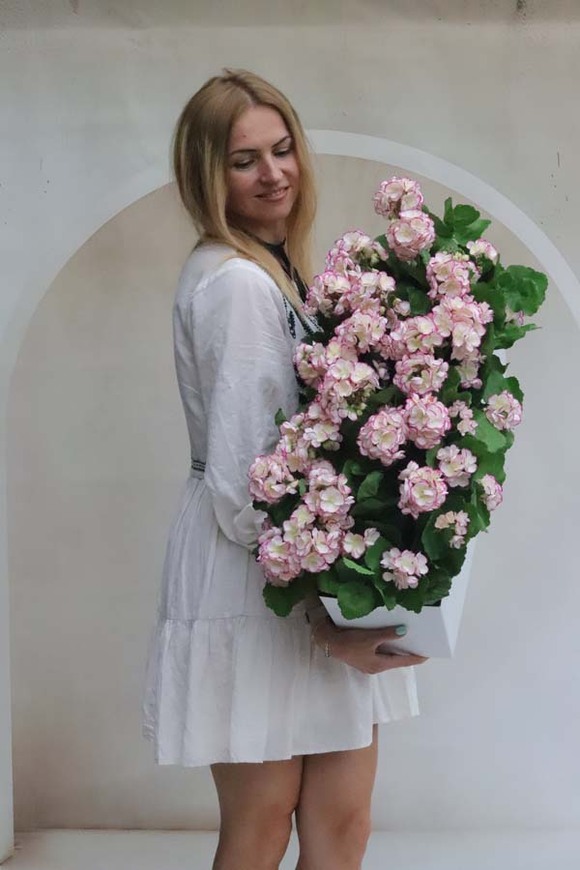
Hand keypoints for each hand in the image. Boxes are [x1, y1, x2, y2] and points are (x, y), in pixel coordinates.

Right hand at [313, 620, 427, 674]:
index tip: (428, 654)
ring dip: (397, 650)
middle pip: (396, 661)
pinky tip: (389, 639)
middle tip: (419, 644)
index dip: (416, 658)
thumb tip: (404, 631)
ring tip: (407, 641)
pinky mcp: (362, 658)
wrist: (328, 643)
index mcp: (379, 664)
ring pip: (388, 657)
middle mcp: (376, 667)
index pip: (403, 662)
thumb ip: (387, 634)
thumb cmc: (349, 641)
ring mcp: (368, 663)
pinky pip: (380, 654)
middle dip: (407, 653)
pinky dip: (387, 647)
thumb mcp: (370, 637)